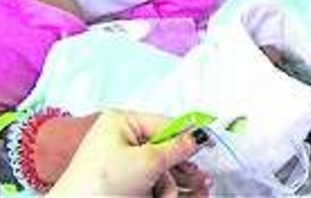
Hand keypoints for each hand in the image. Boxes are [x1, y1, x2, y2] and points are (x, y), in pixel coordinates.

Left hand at [49, 109, 209, 196]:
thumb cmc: (101, 184)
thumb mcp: (147, 162)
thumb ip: (177, 148)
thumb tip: (199, 136)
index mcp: (121, 122)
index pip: (165, 123)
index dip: (187, 136)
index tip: (209, 144)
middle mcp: (121, 138)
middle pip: (164, 148)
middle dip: (178, 169)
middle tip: (197, 180)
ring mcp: (120, 162)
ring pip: (159, 169)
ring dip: (168, 185)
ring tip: (166, 196)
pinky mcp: (121, 182)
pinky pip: (149, 182)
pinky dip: (158, 191)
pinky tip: (164, 197)